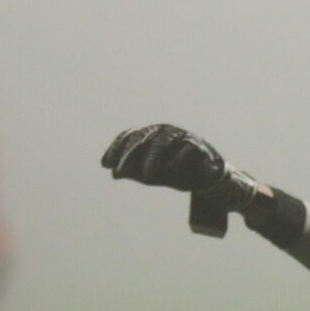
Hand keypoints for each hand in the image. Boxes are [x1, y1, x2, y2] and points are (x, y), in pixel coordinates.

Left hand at [100, 123, 228, 190]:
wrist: (203, 179)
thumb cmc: (174, 172)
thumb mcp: (149, 175)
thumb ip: (132, 172)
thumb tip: (113, 172)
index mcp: (150, 135)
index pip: (129, 136)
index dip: (116, 149)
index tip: (105, 165)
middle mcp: (164, 131)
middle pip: (142, 138)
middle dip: (128, 155)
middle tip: (119, 171)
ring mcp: (181, 136)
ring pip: (162, 141)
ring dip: (152, 159)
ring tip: (146, 177)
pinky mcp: (198, 145)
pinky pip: (186, 148)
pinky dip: (177, 158)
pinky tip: (170, 169)